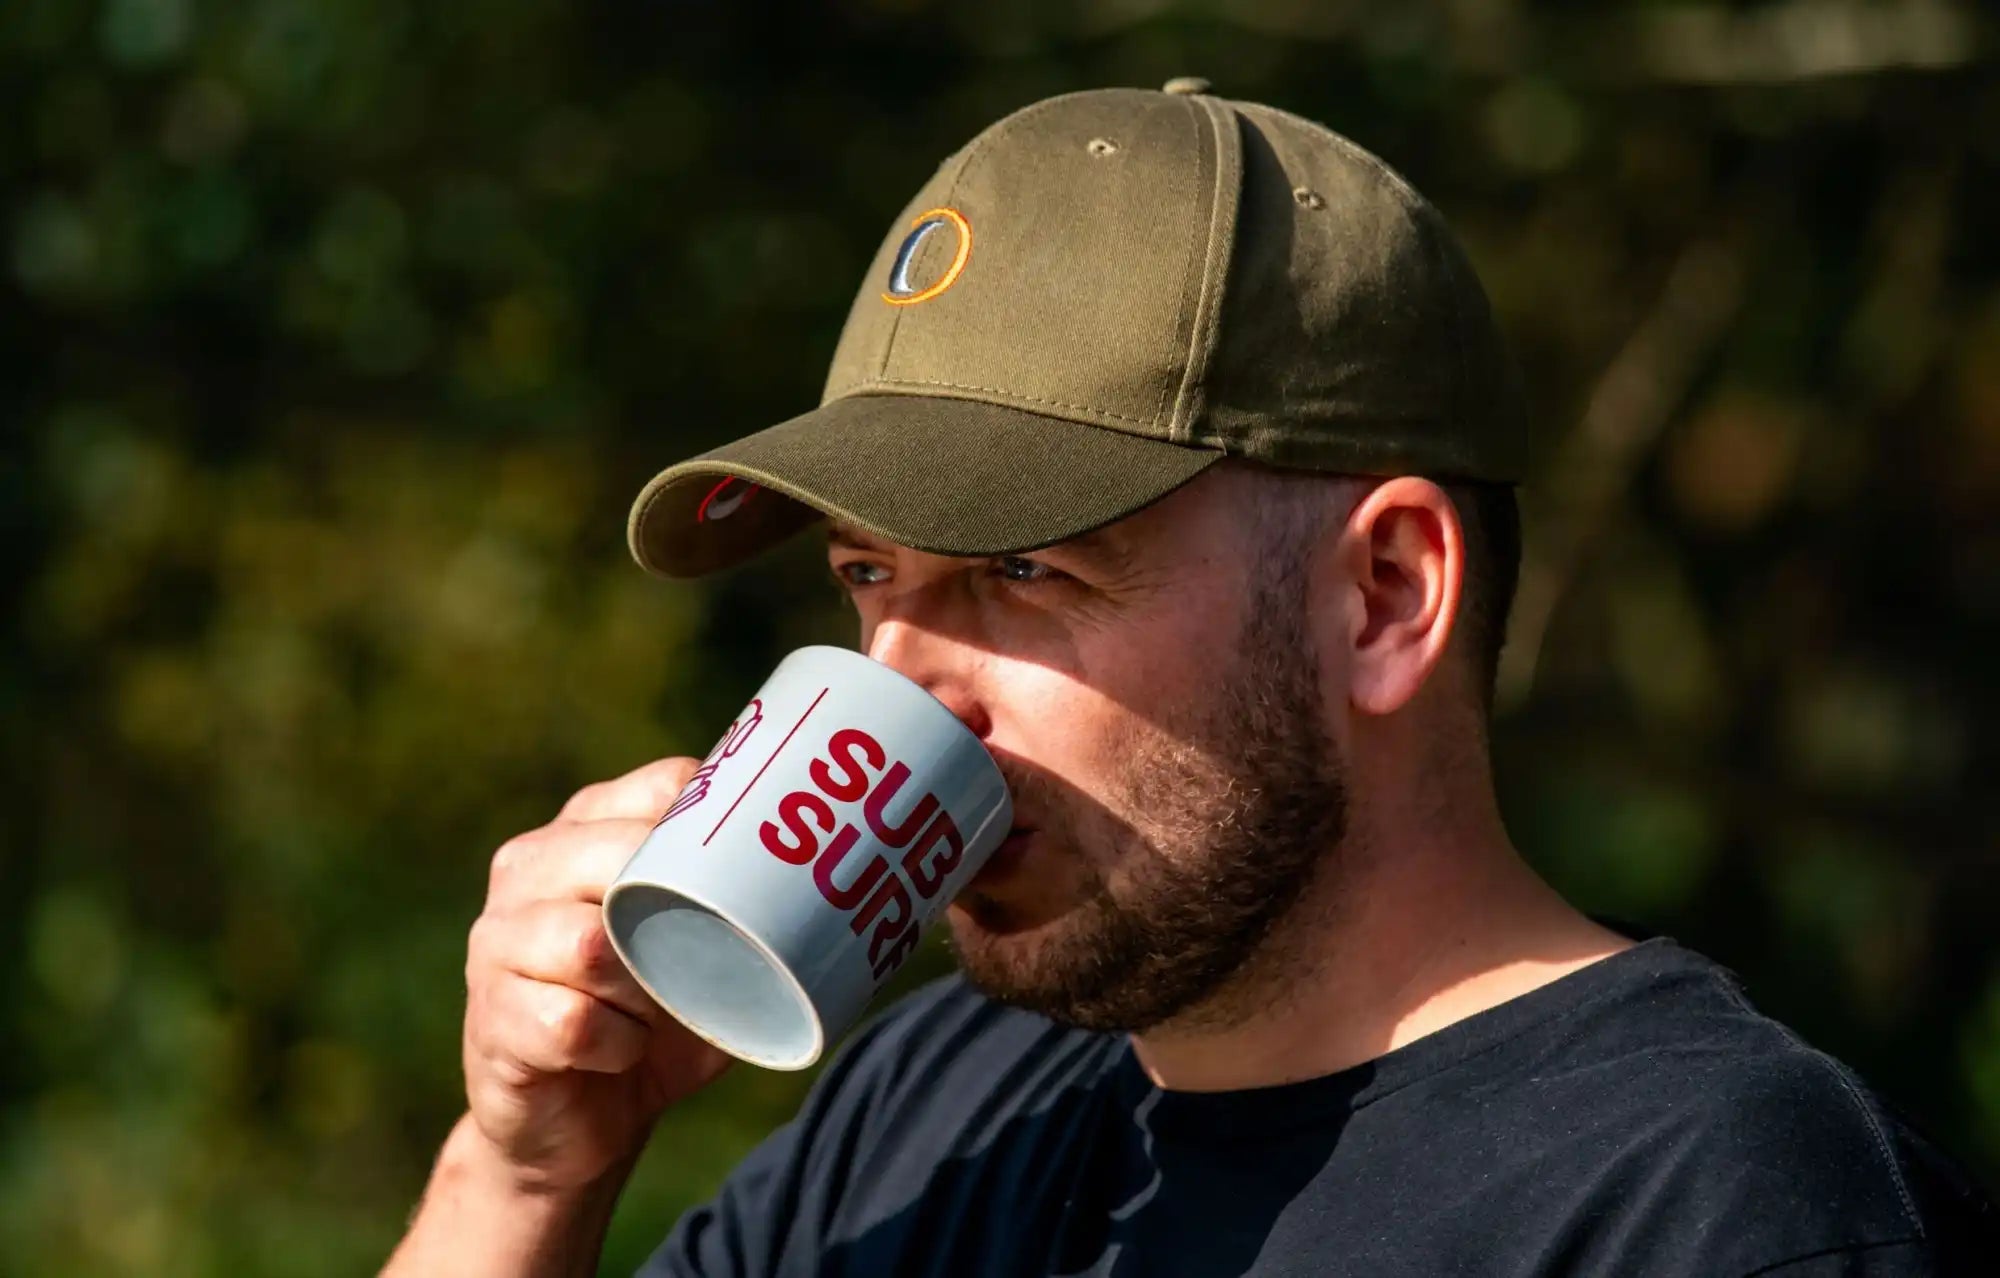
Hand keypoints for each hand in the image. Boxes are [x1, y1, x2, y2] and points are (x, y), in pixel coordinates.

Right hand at [461, 758, 733, 1194]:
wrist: (576, 1127)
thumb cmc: (649, 1021)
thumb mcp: (696, 953)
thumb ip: (735, 902)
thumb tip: (838, 864)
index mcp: (580, 832)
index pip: (661, 790)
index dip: (719, 830)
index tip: (761, 871)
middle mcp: (528, 869)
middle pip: (617, 858)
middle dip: (675, 915)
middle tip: (697, 962)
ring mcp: (498, 941)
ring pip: (590, 944)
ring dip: (644, 989)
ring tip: (653, 1011)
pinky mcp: (493, 1018)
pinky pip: (575, 1023)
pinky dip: (619, 1045)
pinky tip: (621, 1052)